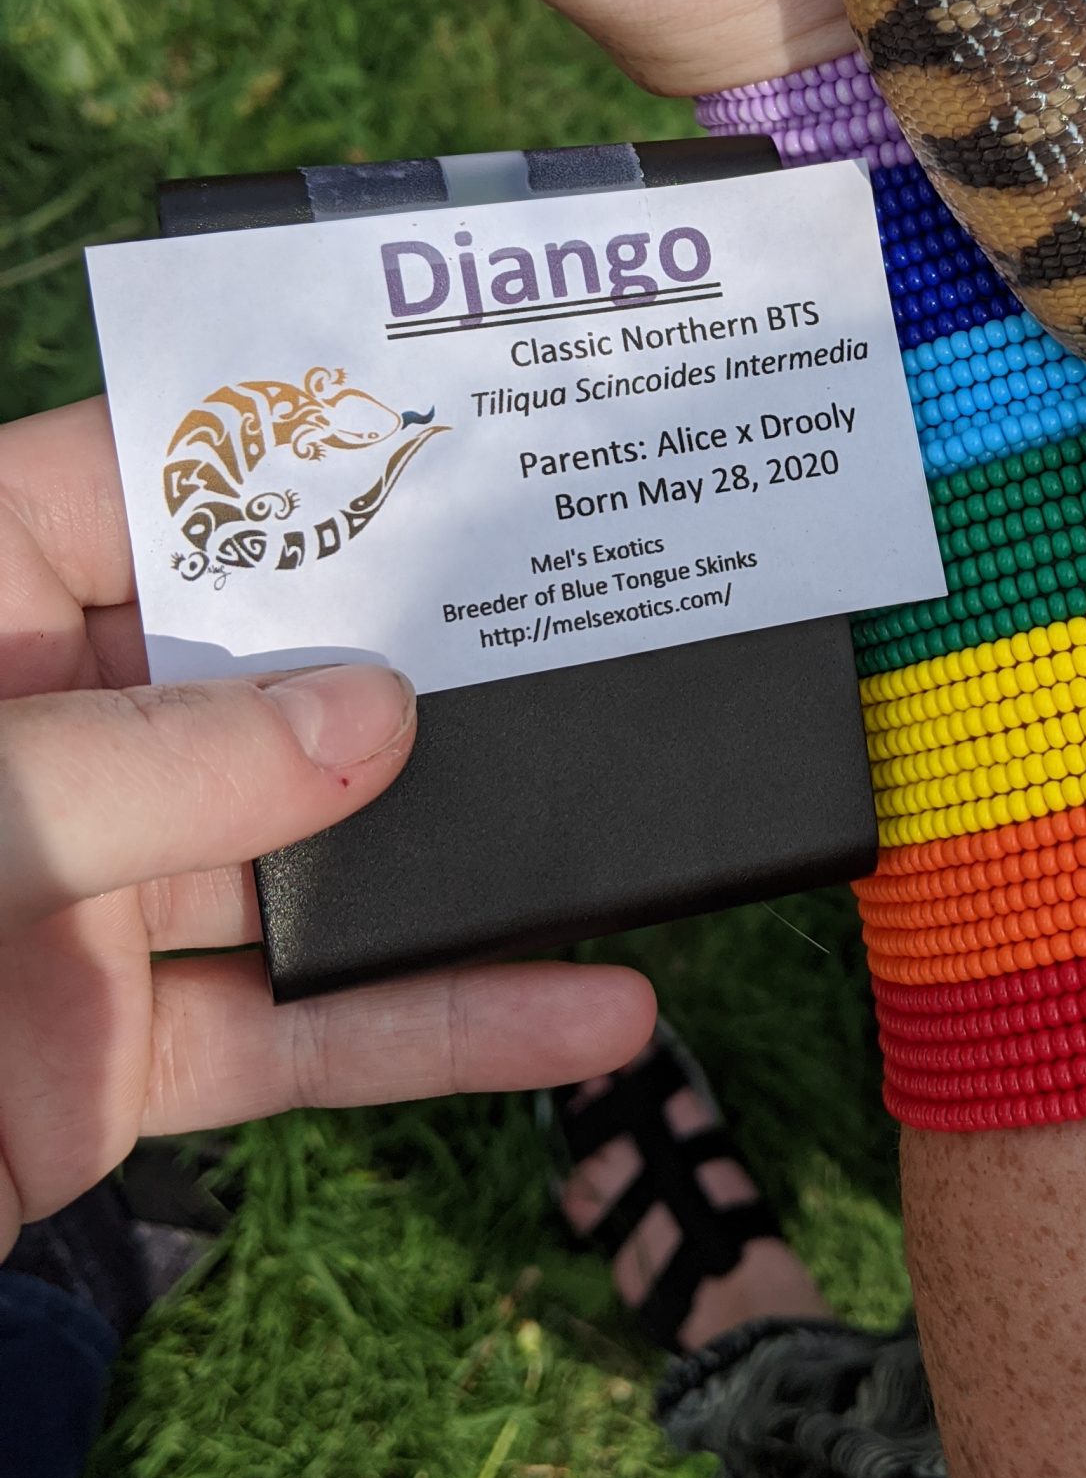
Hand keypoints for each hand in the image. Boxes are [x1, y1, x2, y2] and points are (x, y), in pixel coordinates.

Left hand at [0, 400, 654, 1260]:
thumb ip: (153, 767)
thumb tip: (376, 716)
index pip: (128, 481)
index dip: (277, 444)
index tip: (448, 428)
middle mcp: (36, 738)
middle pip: (259, 671)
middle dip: (420, 661)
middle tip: (597, 613)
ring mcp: (85, 897)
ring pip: (309, 861)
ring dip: (464, 866)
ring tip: (634, 832)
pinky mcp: (119, 1049)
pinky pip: (303, 1029)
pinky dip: (438, 1028)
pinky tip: (588, 1017)